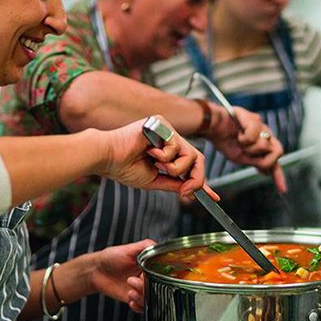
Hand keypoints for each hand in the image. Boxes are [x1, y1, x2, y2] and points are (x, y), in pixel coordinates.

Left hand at [85, 239, 151, 312]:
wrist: (95, 271)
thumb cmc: (110, 257)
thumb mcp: (128, 248)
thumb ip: (145, 246)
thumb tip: (158, 247)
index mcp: (148, 266)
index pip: (160, 274)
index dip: (155, 277)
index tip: (144, 276)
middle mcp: (146, 278)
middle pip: (157, 288)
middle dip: (146, 288)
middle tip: (132, 281)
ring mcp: (139, 289)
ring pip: (150, 299)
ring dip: (141, 297)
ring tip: (130, 291)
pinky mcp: (133, 298)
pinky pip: (142, 308)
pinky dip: (138, 306)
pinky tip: (130, 299)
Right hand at [98, 116, 217, 203]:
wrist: (108, 158)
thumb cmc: (123, 167)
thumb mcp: (155, 180)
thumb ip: (174, 183)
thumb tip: (191, 190)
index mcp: (168, 152)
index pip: (192, 165)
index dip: (202, 181)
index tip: (213, 197)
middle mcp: (170, 139)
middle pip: (198, 158)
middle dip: (196, 178)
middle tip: (185, 191)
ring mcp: (167, 130)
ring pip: (191, 154)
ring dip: (175, 168)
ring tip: (156, 164)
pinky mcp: (162, 123)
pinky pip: (176, 145)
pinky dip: (164, 155)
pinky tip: (149, 152)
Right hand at [208, 106, 287, 192]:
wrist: (214, 127)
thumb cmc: (225, 141)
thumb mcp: (241, 158)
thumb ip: (256, 163)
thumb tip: (267, 172)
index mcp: (263, 146)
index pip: (274, 161)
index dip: (278, 176)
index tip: (282, 189)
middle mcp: (265, 135)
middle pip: (278, 151)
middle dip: (265, 159)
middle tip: (249, 156)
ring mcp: (262, 126)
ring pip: (264, 145)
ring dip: (249, 148)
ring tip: (239, 141)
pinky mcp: (255, 119)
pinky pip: (254, 137)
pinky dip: (243, 139)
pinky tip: (238, 134)